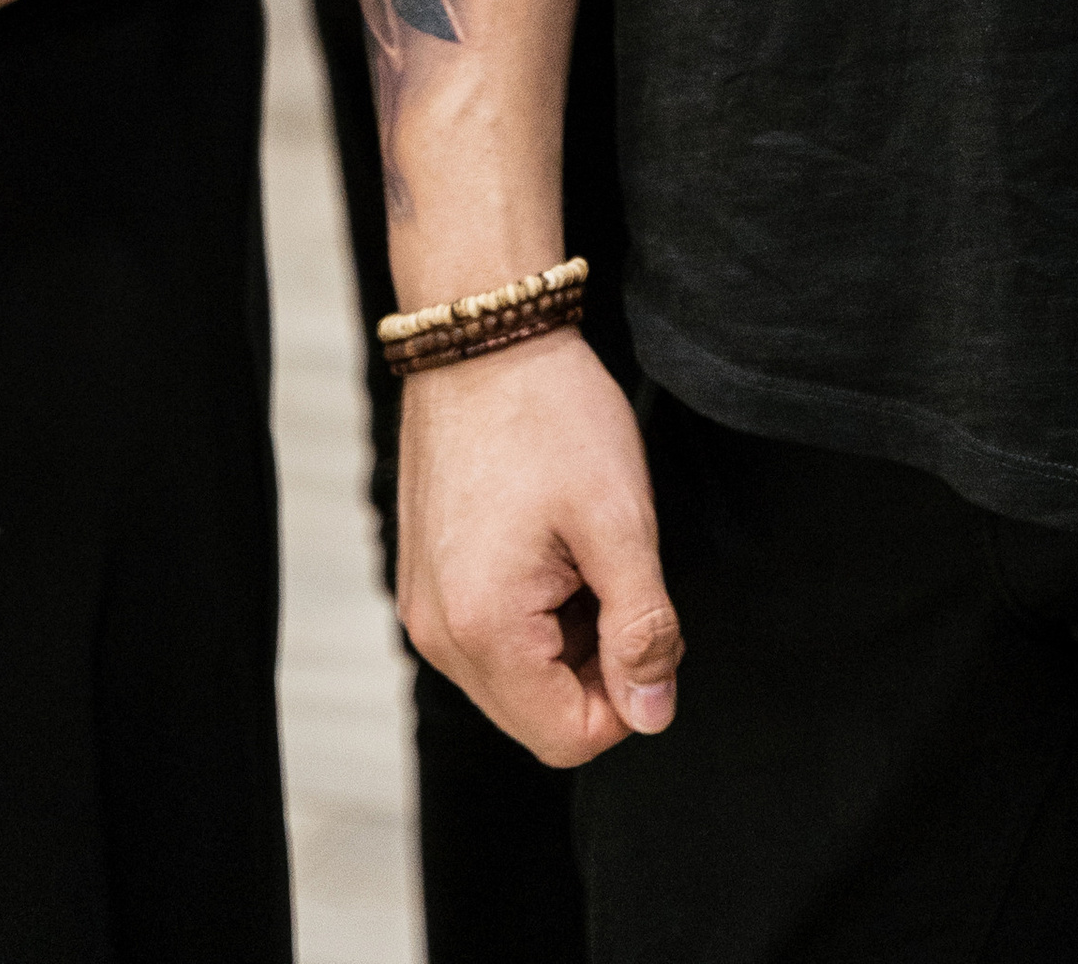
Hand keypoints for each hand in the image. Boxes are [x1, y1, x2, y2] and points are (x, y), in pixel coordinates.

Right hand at [398, 335, 681, 764]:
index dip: (628, 698)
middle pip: (538, 716)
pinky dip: (534, 610)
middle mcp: (437, 634)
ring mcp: (424, 607)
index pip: (568, 738)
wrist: (485, 339)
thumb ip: (642, 629)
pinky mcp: (426, 580)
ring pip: (517, 677)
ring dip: (566, 636)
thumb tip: (653, 712)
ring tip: (581, 552)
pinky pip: (490, 636)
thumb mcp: (621, 521)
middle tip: (617, 576)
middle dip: (595, 665)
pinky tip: (551, 544)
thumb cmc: (552, 417)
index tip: (650, 625)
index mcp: (482, 628)